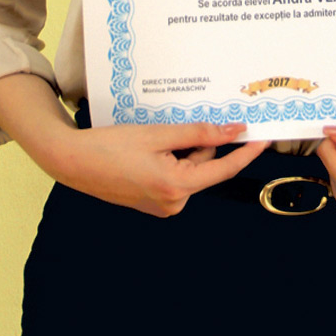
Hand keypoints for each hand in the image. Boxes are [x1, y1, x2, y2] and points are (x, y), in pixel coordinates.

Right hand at [47, 121, 270, 216]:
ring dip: (181, 151)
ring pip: (190, 170)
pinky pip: (176, 177)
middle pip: (205, 166)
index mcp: (176, 187)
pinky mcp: (153, 203)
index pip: (224, 169)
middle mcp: (172, 203)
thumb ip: (200, 133)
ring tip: (151, 142)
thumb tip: (234, 131)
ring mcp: (162, 206)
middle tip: (171, 129)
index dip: (246, 153)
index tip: (264, 138)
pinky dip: (171, 160)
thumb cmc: (110, 146)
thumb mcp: (159, 134)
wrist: (71, 161)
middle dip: (197, 144)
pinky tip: (147, 152)